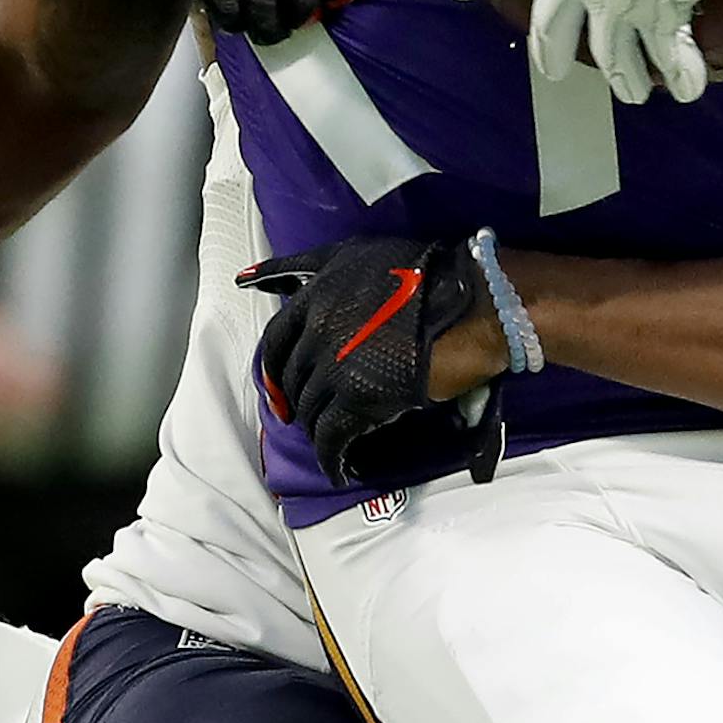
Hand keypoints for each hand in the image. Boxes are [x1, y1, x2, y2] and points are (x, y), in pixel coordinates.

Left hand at [236, 237, 501, 486]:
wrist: (467, 302)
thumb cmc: (421, 272)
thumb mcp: (353, 254)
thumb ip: (305, 268)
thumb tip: (255, 278)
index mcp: (315, 298)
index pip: (275, 340)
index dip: (273, 367)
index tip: (276, 383)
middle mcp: (318, 332)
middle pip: (292, 379)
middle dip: (298, 399)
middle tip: (308, 411)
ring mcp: (336, 367)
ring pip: (310, 410)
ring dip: (317, 428)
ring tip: (330, 437)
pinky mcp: (359, 399)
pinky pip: (332, 438)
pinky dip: (332, 458)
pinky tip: (338, 468)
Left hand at [446, 0, 722, 105]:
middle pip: (550, 25)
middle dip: (549, 51)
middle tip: (548, 68)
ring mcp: (618, 0)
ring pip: (610, 53)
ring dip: (620, 75)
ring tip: (628, 91)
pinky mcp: (661, 12)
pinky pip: (667, 53)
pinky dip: (677, 74)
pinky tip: (680, 91)